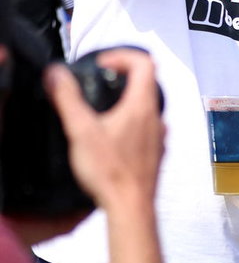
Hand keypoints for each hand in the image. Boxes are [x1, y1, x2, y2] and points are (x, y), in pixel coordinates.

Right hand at [44, 49, 165, 211]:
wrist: (131, 207)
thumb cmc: (111, 172)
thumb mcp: (81, 130)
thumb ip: (67, 99)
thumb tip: (56, 74)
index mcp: (142, 106)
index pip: (145, 63)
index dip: (122, 55)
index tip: (102, 63)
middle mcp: (157, 119)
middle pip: (147, 82)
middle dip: (122, 75)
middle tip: (98, 81)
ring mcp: (159, 136)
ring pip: (147, 106)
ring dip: (126, 99)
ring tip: (101, 108)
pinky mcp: (156, 152)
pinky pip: (146, 127)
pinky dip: (130, 121)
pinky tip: (111, 135)